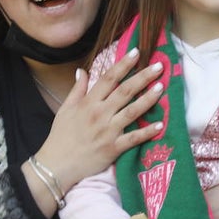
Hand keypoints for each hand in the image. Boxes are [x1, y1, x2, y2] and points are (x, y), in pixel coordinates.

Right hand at [38, 48, 163, 190]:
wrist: (57, 165)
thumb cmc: (61, 136)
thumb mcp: (65, 109)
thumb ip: (77, 89)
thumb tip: (83, 71)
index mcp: (88, 103)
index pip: (108, 78)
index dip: (123, 65)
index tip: (137, 52)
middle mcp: (100, 114)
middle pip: (125, 91)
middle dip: (143, 77)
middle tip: (159, 66)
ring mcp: (108, 131)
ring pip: (132, 111)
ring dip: (148, 99)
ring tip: (161, 87)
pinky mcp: (113, 148)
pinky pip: (133, 138)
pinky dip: (147, 132)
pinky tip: (160, 124)